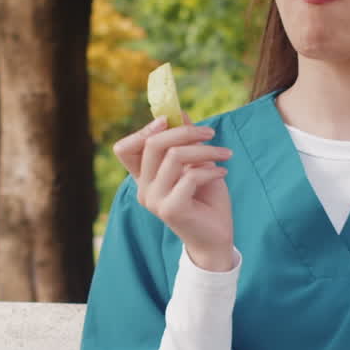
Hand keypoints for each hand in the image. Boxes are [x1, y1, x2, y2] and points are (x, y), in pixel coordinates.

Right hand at [113, 115, 234, 270]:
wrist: (216, 237)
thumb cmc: (206, 200)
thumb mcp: (197, 164)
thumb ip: (185, 142)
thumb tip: (178, 112)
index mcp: (144, 178)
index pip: (125, 149)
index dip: (143, 130)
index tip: (169, 119)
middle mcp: (143, 189)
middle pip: (152, 144)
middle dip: (185, 132)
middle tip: (210, 132)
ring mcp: (154, 201)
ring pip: (174, 156)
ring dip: (205, 150)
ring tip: (225, 154)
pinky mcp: (171, 209)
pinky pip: (190, 176)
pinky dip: (211, 169)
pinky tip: (223, 172)